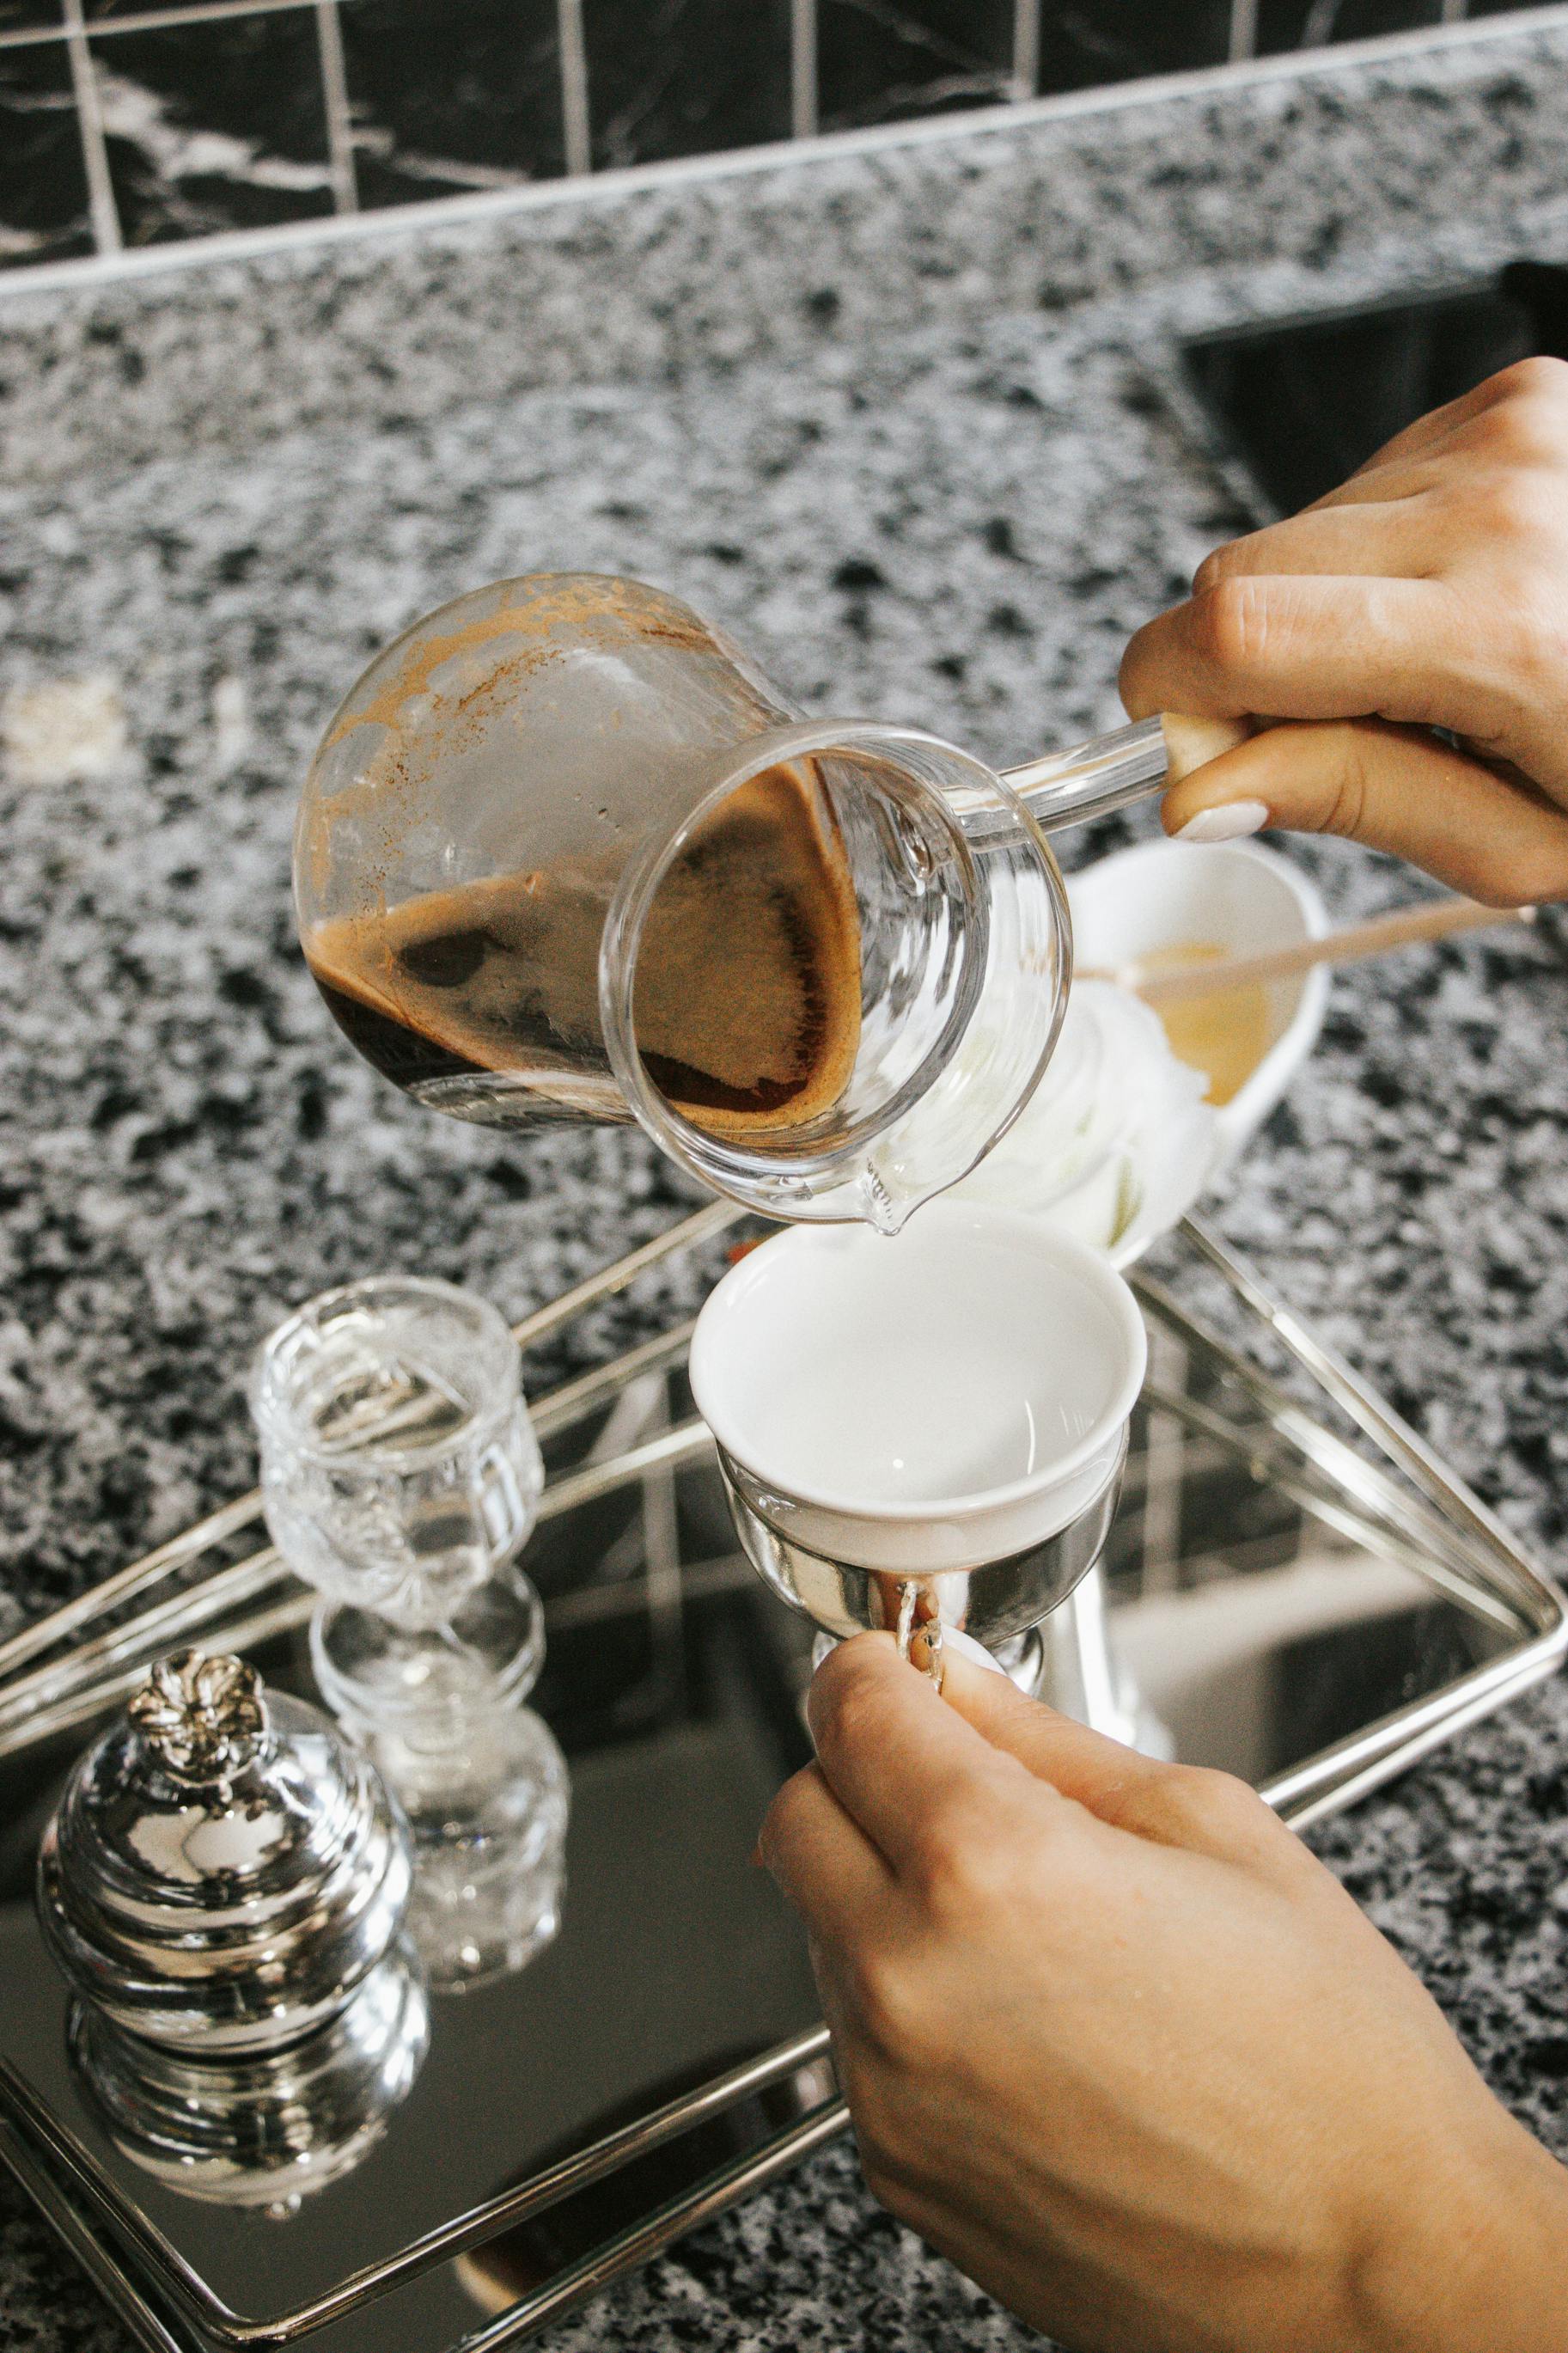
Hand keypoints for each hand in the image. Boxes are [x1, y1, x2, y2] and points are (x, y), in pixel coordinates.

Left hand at [760, 1636, 1567, 2352]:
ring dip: (883, 1893)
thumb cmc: (1331, 2066)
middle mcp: (912, 1977)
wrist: (1373, 2270)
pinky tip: (1026, 2016)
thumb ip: (1048, 1741)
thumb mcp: (1212, 1831)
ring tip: (1029, 1922)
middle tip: (956, 1780)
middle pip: (797, 1812)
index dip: (875, 1668)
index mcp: (990, 1864)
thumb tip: (959, 1683)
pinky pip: (858, 2039)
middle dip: (861, 1774)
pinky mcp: (898, 2170)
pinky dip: (908, 2002)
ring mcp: (892, 2088)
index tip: (900, 1669)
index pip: (847, 1707)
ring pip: (819, 1925)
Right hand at [1120, 356, 1567, 903]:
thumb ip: (1356, 798)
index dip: (1171, 696)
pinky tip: (1466, 601)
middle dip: (1245, 666)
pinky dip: (1386, 555)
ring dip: (1327, 610)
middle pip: (1241, 575)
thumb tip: (1202, 788)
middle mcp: (1501, 502)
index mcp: (1504, 633)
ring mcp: (1513, 430)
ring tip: (1440, 665)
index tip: (1191, 754)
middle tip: (1336, 732)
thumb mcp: (1528, 840)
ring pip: (1298, 531)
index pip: (1232, 628)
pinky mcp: (1518, 398)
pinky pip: (1368, 486)